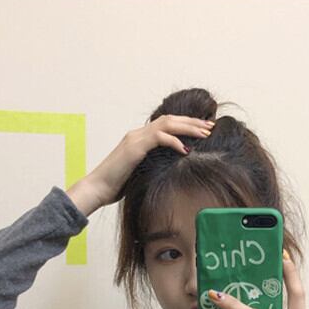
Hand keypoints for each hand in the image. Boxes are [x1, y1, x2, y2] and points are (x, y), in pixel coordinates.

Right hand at [87, 114, 214, 207]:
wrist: (98, 189)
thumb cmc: (119, 186)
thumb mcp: (143, 173)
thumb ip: (156, 165)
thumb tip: (175, 170)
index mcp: (141, 138)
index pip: (168, 125)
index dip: (187, 125)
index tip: (204, 131)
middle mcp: (139, 134)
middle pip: (170, 119)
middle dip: (192, 122)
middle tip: (211, 127)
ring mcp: (136, 138)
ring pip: (166, 124)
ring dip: (187, 127)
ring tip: (204, 134)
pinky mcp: (134, 147)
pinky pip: (158, 137)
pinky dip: (174, 141)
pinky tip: (186, 150)